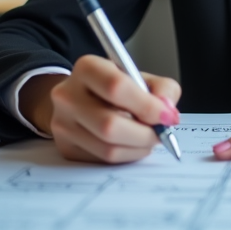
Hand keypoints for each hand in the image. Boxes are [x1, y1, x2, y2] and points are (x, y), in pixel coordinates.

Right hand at [22, 55, 181, 163]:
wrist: (79, 98)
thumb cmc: (114, 87)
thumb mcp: (140, 76)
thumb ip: (162, 89)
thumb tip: (167, 112)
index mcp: (87, 68)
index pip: (116, 87)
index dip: (147, 105)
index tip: (167, 116)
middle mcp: (68, 95)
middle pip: (109, 125)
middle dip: (144, 134)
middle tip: (161, 133)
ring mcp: (63, 124)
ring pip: (107, 149)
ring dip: (138, 148)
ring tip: (148, 139)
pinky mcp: (65, 148)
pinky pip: (102, 161)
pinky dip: (126, 156)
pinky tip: (131, 144)